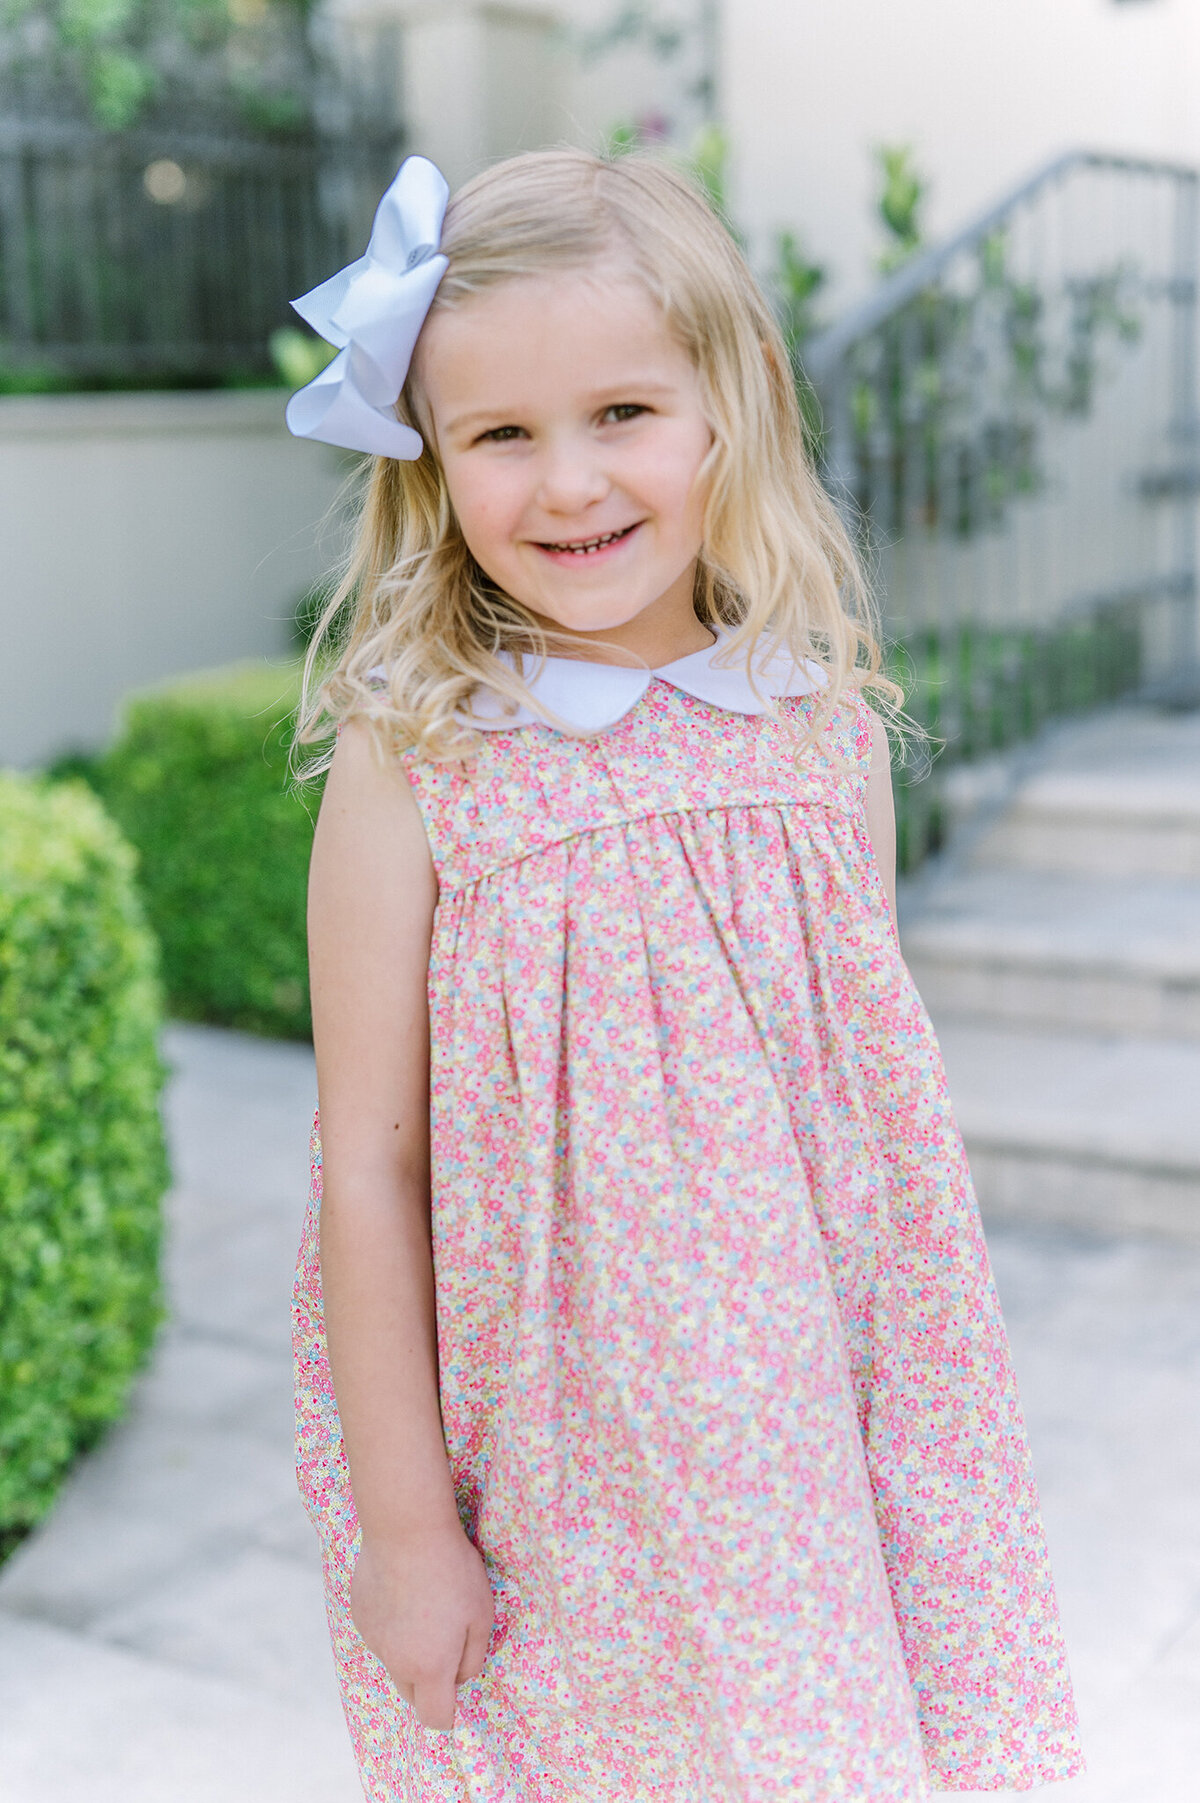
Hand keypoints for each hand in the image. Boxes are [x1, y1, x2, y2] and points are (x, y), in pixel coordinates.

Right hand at [350, 1523, 494, 1729]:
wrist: (406, 1529)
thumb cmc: (452, 1570)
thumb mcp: (482, 1615)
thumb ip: (473, 1658)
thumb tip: (461, 1677)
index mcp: (428, 1668)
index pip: (435, 1718)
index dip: (449, 1713)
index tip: (457, 1690)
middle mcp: (395, 1661)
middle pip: (412, 1693)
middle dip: (429, 1682)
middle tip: (447, 1641)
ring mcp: (372, 1638)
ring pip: (393, 1661)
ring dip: (408, 1649)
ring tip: (425, 1606)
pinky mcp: (359, 1614)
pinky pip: (379, 1633)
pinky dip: (391, 1624)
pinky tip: (403, 1589)